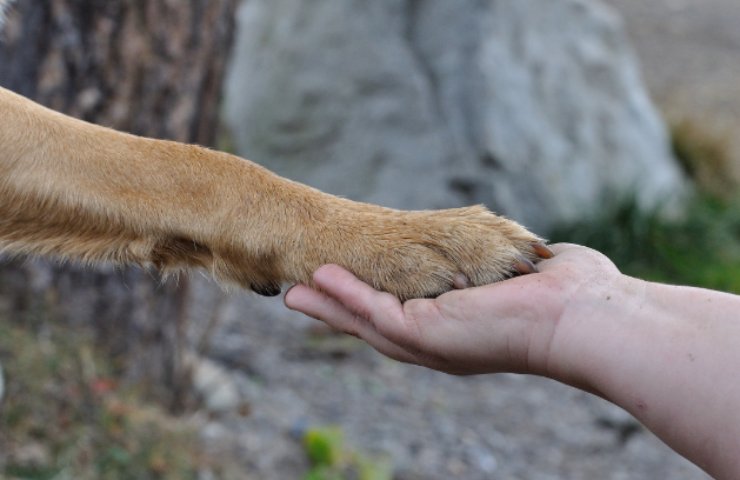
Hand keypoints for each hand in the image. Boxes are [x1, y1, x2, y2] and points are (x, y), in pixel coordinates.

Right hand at [284, 243, 621, 376]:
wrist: (584, 315)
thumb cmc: (568, 294)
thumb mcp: (524, 274)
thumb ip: (511, 265)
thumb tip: (532, 254)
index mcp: (459, 329)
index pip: (406, 315)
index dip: (373, 302)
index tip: (347, 286)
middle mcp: (439, 342)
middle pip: (375, 326)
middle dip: (338, 311)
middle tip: (300, 297)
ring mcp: (429, 342)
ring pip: (365, 323)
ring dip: (329, 306)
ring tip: (295, 292)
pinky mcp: (424, 333)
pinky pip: (373, 311)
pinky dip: (344, 296)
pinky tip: (319, 280)